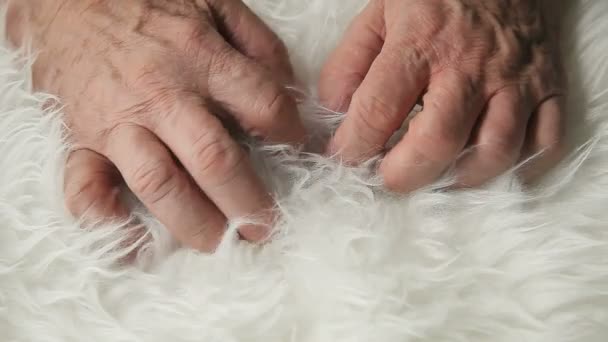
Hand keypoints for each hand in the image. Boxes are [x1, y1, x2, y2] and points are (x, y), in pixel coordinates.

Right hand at [8, 0, 305, 250]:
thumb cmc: (145, 4)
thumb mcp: (215, 3)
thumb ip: (259, 44)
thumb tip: (289, 91)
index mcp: (201, 57)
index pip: (262, 105)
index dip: (290, 132)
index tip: (297, 148)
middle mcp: (162, 95)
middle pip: (214, 159)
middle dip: (247, 203)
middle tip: (265, 227)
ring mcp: (119, 121)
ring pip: (160, 183)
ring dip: (195, 223)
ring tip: (222, 244)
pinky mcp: (82, 139)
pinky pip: (86, 189)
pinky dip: (108, 222)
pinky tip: (135, 246)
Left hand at [320, 0, 564, 190]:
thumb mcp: (378, 14)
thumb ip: (350, 63)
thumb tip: (334, 113)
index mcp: (419, 42)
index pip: (379, 108)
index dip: (354, 145)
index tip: (344, 159)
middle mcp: (469, 65)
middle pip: (440, 140)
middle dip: (406, 175)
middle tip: (389, 180)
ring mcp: (515, 78)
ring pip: (496, 150)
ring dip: (461, 178)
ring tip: (438, 176)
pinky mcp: (548, 86)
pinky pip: (547, 141)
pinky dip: (522, 169)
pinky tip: (491, 169)